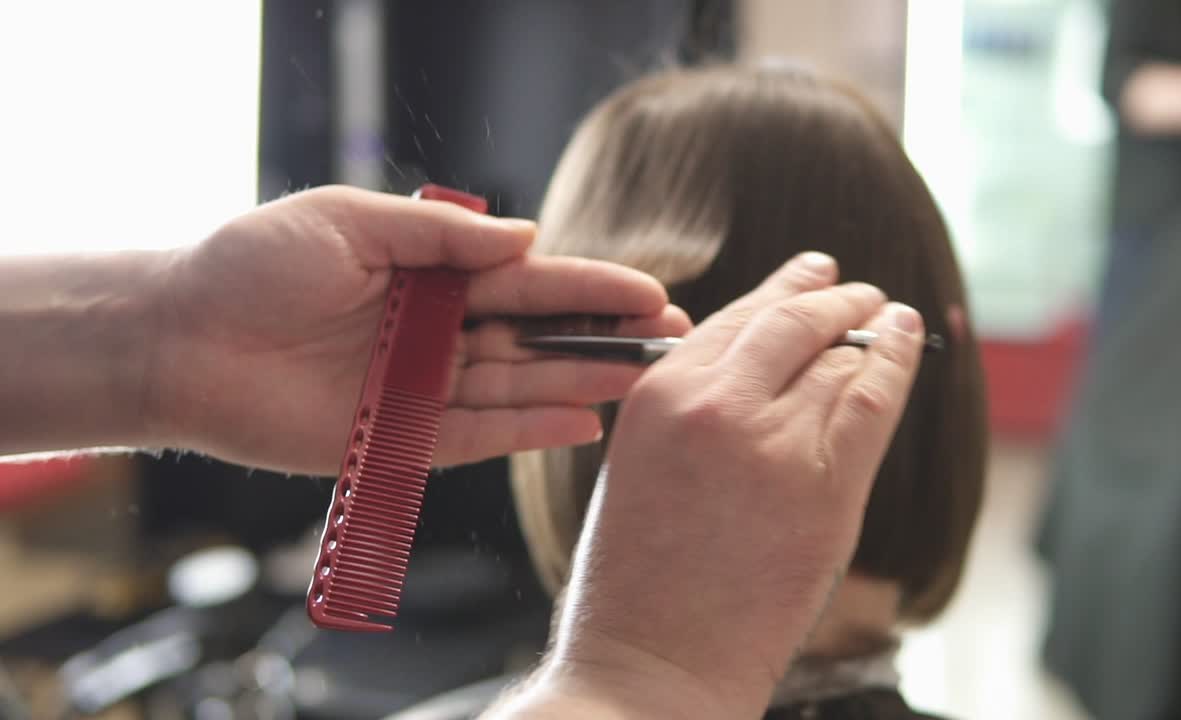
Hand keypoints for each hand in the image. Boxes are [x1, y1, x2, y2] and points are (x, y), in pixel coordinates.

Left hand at [149, 186, 690, 473]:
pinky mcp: (397, 438)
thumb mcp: (349, 221)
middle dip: (603, 340)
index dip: (590, 287)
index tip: (651, 293)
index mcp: (428, 275)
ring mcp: (420, 387)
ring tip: (645, 384)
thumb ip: (442, 234)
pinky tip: (581, 423)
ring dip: (581, 387)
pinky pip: (476, 436)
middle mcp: (434, 332)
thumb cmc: (252, 265)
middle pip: (536, 339)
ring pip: (517, 389)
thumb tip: (527, 238)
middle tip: (672, 343)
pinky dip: (528, 431)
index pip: (527, 282)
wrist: (180, 338)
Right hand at [528, 253, 924, 717]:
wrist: (655, 662)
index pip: (735, 318)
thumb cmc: (637, 576)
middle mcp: (717, 404)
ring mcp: (776, 442)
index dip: (781, 287)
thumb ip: (691, 407)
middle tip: (855, 284)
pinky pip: (874, 400)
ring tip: (887, 313)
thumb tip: (760, 365)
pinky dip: (896, 360)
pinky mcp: (828, 488)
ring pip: (838, 356)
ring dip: (868, 327)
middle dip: (830, 295)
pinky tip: (906, 336)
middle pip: (791, 322)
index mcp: (659, 395)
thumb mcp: (639, 464)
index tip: (808, 271)